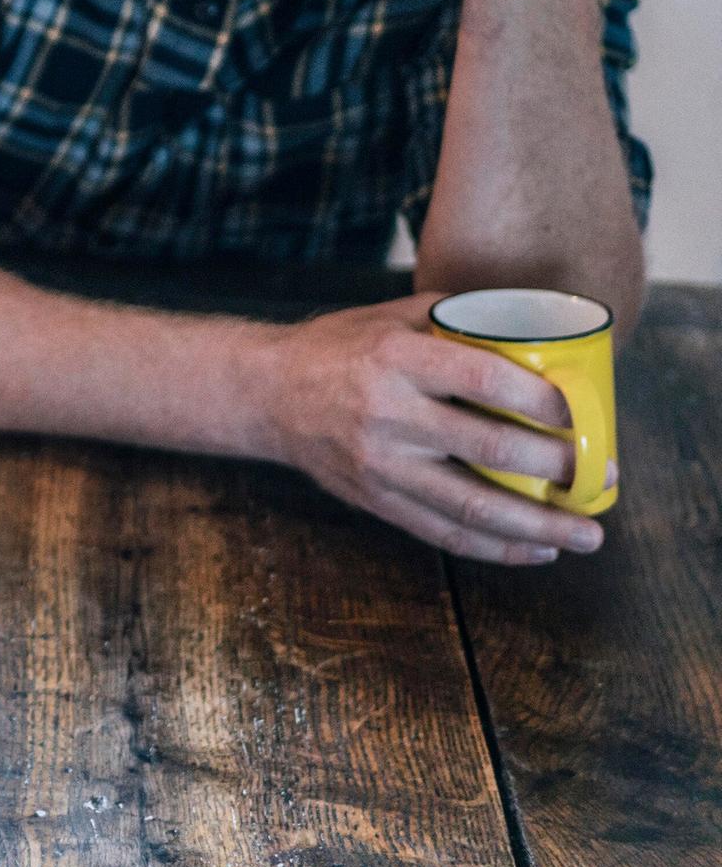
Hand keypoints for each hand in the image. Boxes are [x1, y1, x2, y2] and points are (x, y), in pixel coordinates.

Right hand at [258, 293, 611, 564]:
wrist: (267, 394)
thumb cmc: (338, 348)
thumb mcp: (390, 317)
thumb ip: (456, 322)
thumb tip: (534, 327)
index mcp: (395, 361)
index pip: (484, 381)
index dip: (541, 400)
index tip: (580, 413)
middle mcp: (387, 415)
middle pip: (488, 450)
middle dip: (557, 467)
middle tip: (600, 476)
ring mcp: (380, 465)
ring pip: (471, 507)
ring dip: (538, 527)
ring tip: (585, 536)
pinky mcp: (375, 500)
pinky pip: (442, 533)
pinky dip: (495, 547)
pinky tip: (536, 550)